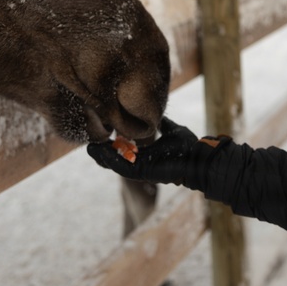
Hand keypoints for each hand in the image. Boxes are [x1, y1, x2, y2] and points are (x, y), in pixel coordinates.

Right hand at [87, 117, 226, 187]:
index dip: (111, 142)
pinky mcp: (142, 173)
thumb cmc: (187, 147)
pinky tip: (100, 151)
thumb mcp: (171, 130)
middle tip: (89, 141)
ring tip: (90, 147)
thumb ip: (162, 123)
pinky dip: (110, 160)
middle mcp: (140, 163)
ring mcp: (140, 169)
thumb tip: (156, 113)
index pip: (124, 150)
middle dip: (101, 151)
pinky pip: (121, 167)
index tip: (101, 131)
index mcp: (146, 155)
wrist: (197, 156)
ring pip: (115, 164)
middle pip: (115, 159)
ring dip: (102, 156)